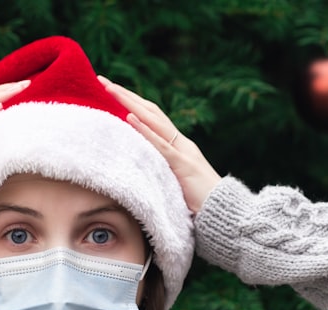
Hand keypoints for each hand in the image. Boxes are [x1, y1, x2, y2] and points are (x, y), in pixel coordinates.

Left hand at [98, 76, 220, 212]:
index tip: (111, 91)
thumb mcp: (176, 182)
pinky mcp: (182, 165)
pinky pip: (161, 145)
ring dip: (130, 103)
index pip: (152, 117)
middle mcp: (180, 142)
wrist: (223, 211)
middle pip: (150, 111)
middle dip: (126, 94)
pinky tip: (130, 117)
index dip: (132, 102)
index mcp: (178, 145)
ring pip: (153, 120)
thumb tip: (144, 170)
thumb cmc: (200, 202)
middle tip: (103, 80)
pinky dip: (145, 130)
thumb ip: (163, 171)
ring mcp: (182, 151)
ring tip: (111, 89)